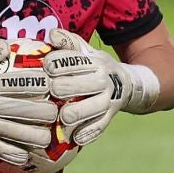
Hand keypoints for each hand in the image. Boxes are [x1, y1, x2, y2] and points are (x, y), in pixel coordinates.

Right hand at [0, 41, 56, 172]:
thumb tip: (7, 45)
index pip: (21, 83)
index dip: (41, 84)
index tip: (52, 84)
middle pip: (27, 109)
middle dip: (47, 112)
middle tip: (55, 113)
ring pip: (20, 133)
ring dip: (38, 136)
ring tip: (46, 136)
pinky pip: (3, 150)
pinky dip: (18, 155)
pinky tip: (27, 155)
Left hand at [43, 29, 154, 149]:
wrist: (126, 84)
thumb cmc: (93, 66)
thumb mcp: (85, 51)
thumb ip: (68, 42)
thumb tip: (51, 34)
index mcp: (95, 62)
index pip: (74, 62)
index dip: (57, 64)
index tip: (46, 67)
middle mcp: (103, 81)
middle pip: (82, 85)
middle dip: (64, 88)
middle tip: (53, 91)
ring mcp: (107, 100)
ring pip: (92, 108)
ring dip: (77, 113)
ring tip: (63, 116)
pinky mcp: (108, 117)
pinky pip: (99, 127)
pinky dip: (88, 133)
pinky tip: (75, 137)